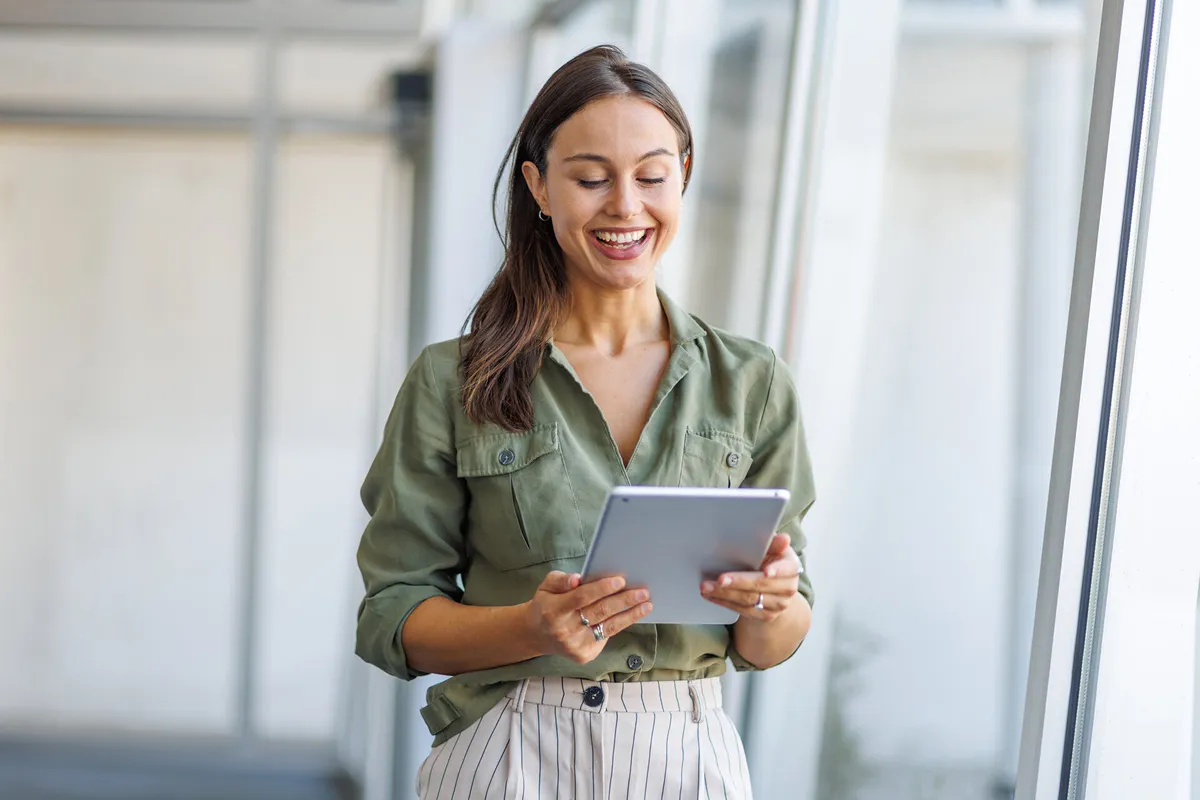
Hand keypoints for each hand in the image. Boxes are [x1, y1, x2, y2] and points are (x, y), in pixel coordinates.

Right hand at [524, 571, 652, 662]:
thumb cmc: (546, 604)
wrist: (537, 634)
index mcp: (554, 610)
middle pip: (600, 612)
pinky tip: (633, 615)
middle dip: (624, 601)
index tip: (620, 580)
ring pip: (608, 627)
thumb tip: (578, 579)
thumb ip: (561, 580)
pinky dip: (621, 624)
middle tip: (643, 592)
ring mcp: (576, 645)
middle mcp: (565, 630)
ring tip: (647, 604)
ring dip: (630, 615)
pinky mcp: (584, 655)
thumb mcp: (546, 586)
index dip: (601, 589)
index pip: (581, 598)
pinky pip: (607, 636)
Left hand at [700, 534, 800, 622]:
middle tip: (720, 579)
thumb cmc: (770, 559)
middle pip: (761, 585)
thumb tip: (784, 538)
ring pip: (749, 600)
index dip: (777, 570)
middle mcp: (788, 588)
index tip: (767, 572)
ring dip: (725, 594)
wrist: (775, 586)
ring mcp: (778, 604)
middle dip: (738, 582)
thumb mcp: (772, 548)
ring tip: (707, 587)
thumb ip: (773, 543)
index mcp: (791, 567)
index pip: (787, 569)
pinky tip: (712, 595)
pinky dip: (725, 602)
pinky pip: (743, 610)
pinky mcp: (766, 615)